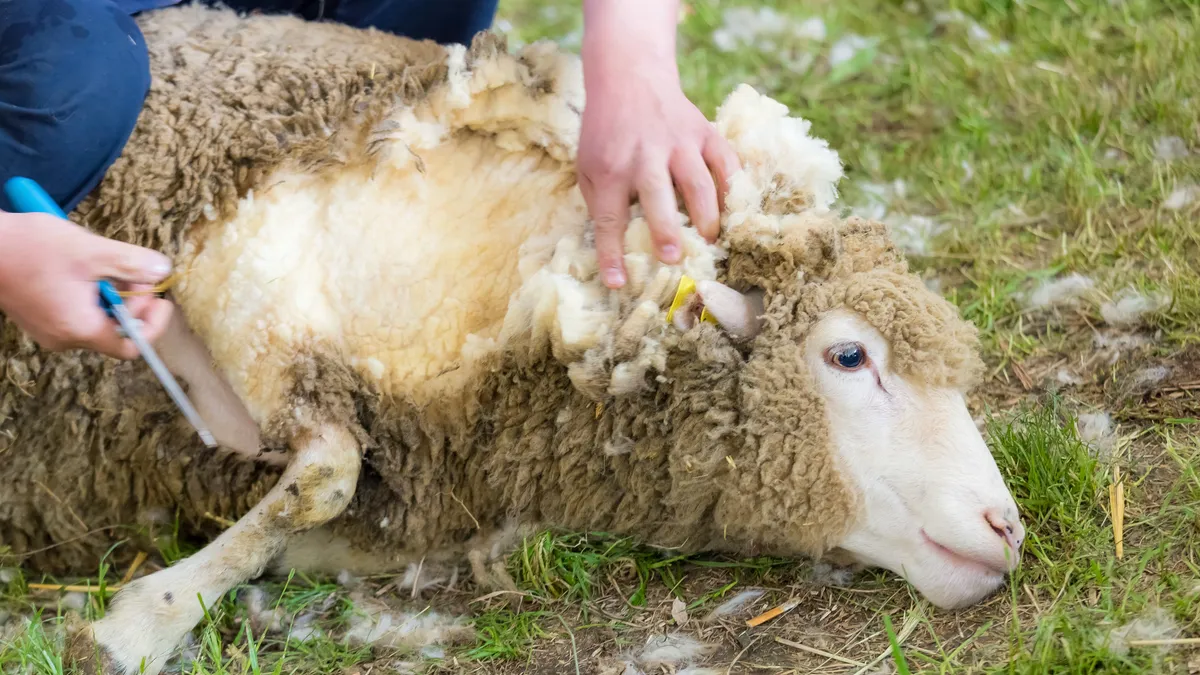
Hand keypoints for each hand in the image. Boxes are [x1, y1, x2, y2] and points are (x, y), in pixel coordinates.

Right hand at [0, 211, 173, 359]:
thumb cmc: (28, 247)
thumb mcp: (91, 250)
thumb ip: (131, 263)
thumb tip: (162, 270)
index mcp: (79, 328)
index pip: (131, 346)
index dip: (152, 325)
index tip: (160, 299)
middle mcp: (63, 336)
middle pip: (116, 328)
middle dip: (132, 298)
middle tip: (132, 269)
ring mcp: (49, 327)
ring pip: (97, 316)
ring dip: (110, 291)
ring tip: (102, 261)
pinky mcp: (40, 314)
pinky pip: (77, 309)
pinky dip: (90, 290)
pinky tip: (83, 265)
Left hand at [577, 0, 740, 289]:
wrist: (629, 79)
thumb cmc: (606, 135)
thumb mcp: (588, 166)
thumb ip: (601, 204)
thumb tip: (617, 253)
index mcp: (609, 168)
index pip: (609, 217)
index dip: (611, 253)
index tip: (618, 282)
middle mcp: (644, 156)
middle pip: (657, 196)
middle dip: (666, 229)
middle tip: (673, 258)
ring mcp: (678, 143)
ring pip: (698, 181)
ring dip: (706, 214)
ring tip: (711, 240)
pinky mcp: (703, 132)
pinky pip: (725, 161)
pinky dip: (734, 186)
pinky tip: (736, 211)